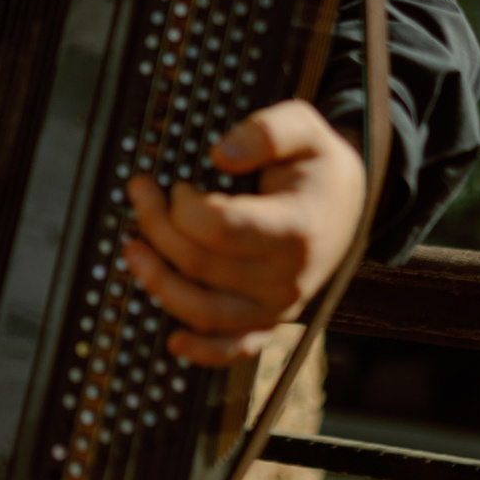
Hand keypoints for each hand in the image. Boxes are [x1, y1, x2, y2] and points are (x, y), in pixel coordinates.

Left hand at [121, 100, 367, 366]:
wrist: (348, 205)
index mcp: (296, 228)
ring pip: (205, 311)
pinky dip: (202, 352)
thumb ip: (267, 131)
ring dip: (158, 283)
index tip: (178, 183)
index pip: (220, 229)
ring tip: (131, 249)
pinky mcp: (269, 322)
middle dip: (157, 225)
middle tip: (142, 193)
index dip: (184, 205)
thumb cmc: (317, 165)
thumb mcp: (304, 127)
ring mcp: (277, 306)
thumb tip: (221, 154)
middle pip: (200, 263)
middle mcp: (287, 277)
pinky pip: (234, 349)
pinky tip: (173, 343)